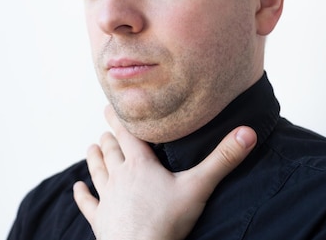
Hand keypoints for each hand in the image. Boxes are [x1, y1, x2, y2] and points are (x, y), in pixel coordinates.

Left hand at [73, 105, 256, 239]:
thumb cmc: (168, 221)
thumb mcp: (199, 187)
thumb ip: (223, 159)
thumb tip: (248, 132)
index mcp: (139, 164)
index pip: (126, 133)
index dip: (119, 118)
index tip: (111, 105)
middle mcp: (119, 176)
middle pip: (110, 150)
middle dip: (108, 137)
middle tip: (106, 127)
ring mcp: (107, 198)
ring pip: (97, 170)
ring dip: (94, 157)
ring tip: (92, 146)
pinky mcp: (100, 220)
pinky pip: (88, 203)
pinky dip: (81, 194)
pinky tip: (77, 188)